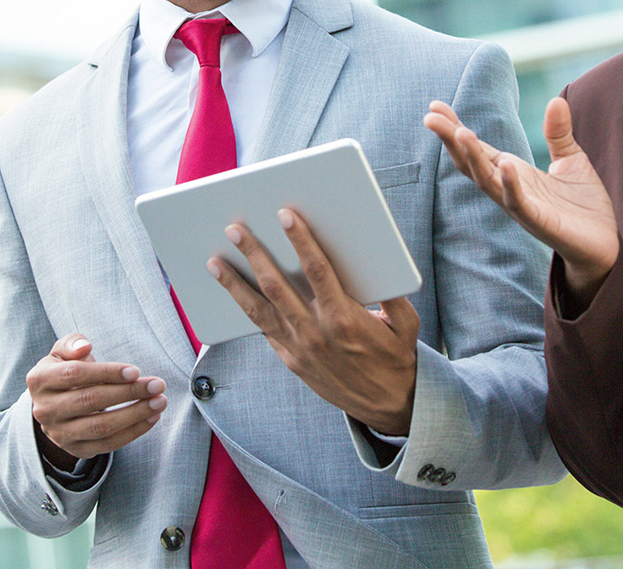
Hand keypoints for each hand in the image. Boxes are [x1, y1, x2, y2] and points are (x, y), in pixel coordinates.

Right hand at [27, 334, 166, 471]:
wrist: (55, 403)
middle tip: (158, 384)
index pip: (75, 375)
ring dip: (135, 414)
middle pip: (90, 401)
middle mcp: (45, 410)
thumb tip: (84, 347)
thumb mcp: (62, 351)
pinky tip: (152, 417)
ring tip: (160, 401)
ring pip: (100, 427)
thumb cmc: (66, 369)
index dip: (107, 372)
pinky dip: (133, 432)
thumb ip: (72, 343)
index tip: (136, 371)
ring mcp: (59, 433)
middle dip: (128, 393)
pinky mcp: (76, 449)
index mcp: (40, 380)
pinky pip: (107, 444)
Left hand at [208, 209, 419, 435]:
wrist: (388, 406)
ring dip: (234, 284)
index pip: (317, 269)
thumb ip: (391, 293)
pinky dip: (245, 310)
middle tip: (235, 230)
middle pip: (277, 285)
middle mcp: (316, 332)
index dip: (300, 240)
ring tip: (215, 262)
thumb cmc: (397, 359)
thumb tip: (379, 261)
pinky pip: (263, 331)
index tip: (285, 215)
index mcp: (345, 318)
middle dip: (254, 253)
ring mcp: (299, 349)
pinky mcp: (291, 361)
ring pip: (258, 310)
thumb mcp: (406, 323)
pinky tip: (233, 293)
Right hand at [425, 97, 618, 302]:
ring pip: (488, 182)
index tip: (434, 107)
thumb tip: (555, 99)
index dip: (455, 128)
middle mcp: (509, 189)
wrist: (606, 243)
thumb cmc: (583, 205)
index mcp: (512, 173)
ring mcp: (521, 207)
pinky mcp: (540, 222)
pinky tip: (506, 165)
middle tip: (430, 118)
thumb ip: (558, 133)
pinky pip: (519, 204)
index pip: (477, 148)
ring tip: (461, 133)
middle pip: (471, 163)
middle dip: (450, 141)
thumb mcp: (571, 160)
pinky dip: (511, 185)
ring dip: (473, 159)